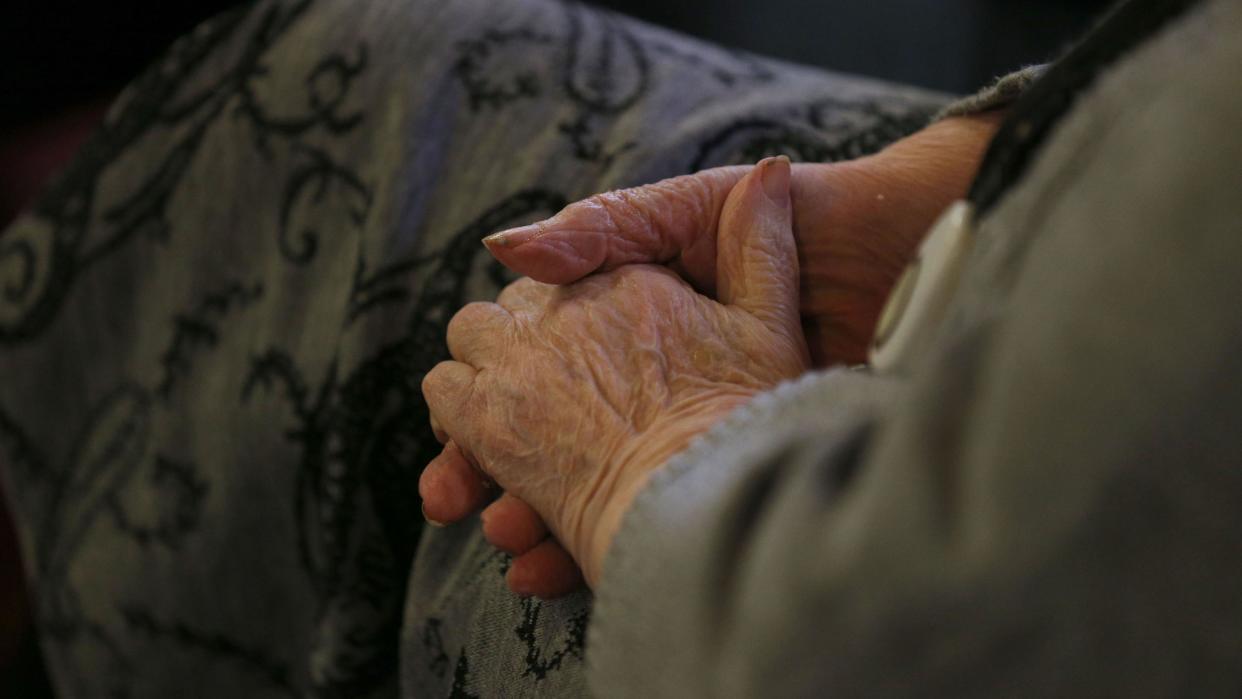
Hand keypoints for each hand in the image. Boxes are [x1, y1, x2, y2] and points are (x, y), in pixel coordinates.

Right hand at [422, 113, 1001, 596]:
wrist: (908, 261)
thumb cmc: (807, 221)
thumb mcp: (690, 212)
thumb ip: (599, 230)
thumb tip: (500, 246)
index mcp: (626, 314)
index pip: (526, 367)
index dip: (478, 403)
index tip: (453, 442)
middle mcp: (644, 372)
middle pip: (540, 431)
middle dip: (488, 468)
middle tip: (454, 497)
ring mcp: (684, 419)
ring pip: (587, 480)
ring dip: (534, 511)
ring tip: (508, 535)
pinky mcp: (731, 454)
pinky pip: (657, 507)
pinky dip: (602, 538)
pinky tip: (562, 561)